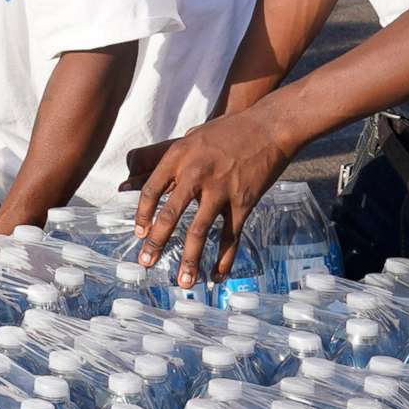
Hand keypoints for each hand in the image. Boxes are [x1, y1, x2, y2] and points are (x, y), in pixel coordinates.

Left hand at [128, 109, 293, 287]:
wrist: (269, 127)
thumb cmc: (228, 130)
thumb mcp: (193, 137)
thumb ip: (174, 162)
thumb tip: (152, 182)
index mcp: (178, 157)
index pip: (152, 191)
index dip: (143, 214)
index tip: (139, 233)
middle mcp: (196, 174)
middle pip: (170, 214)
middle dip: (156, 242)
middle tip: (146, 262)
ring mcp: (221, 190)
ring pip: (199, 231)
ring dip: (190, 260)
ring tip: (183, 282)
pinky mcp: (244, 202)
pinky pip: (231, 236)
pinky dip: (225, 259)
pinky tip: (218, 276)